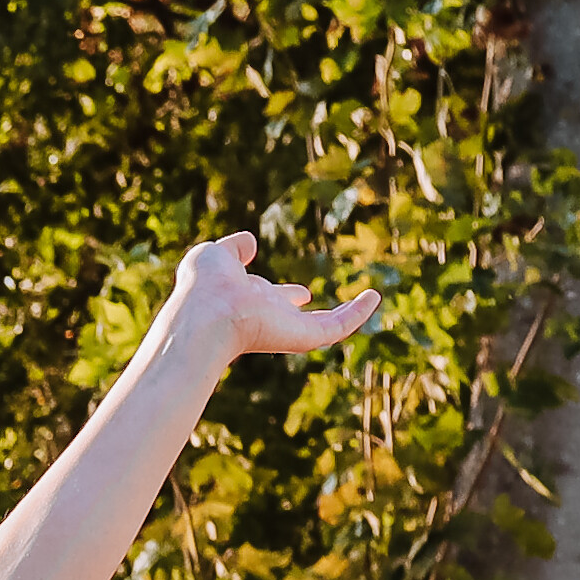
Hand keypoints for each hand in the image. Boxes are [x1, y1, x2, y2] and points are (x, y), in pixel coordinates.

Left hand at [152, 230, 381, 375]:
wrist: (208, 313)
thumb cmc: (205, 285)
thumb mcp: (214, 255)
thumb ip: (232, 249)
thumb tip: (249, 241)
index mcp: (243, 298)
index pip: (264, 297)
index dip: (278, 293)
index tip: (297, 292)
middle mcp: (265, 316)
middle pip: (287, 314)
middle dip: (296, 305)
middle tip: (306, 296)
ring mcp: (286, 328)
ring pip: (322, 325)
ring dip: (347, 313)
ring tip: (370, 299)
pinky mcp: (304, 337)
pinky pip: (338, 327)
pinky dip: (358, 313)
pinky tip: (374, 297)